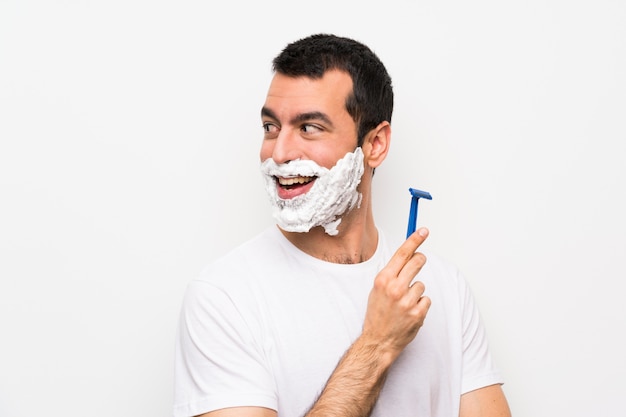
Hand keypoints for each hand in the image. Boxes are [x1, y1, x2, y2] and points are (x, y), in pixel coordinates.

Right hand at [361, 227, 430, 362]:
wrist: (378, 341)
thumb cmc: (377, 314)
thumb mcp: (377, 290)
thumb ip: (391, 274)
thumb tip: (407, 257)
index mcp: (383, 279)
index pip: (402, 254)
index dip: (414, 240)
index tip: (424, 231)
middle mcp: (395, 288)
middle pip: (417, 262)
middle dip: (420, 260)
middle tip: (419, 262)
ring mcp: (407, 301)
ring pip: (422, 284)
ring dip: (416, 292)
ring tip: (405, 303)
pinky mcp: (417, 313)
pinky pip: (426, 300)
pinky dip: (420, 305)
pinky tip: (410, 313)